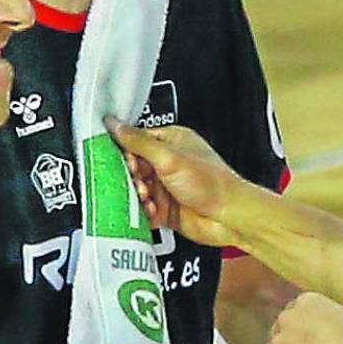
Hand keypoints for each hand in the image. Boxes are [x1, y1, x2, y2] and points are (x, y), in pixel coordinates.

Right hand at [105, 117, 245, 248]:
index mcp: (172, 142)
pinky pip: (144, 209)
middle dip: (130, 176)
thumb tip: (114, 125)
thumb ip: (138, 142)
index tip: (116, 159)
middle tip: (136, 181)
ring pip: (137, 189)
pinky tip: (151, 210)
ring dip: (137, 195)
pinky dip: (144, 211)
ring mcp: (167, 187)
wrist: (228, 218)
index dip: (124, 151)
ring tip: (146, 197)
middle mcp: (169, 163)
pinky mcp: (166, 208)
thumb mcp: (169, 157)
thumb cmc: (211, 184)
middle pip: (133, 167)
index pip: (136, 140)